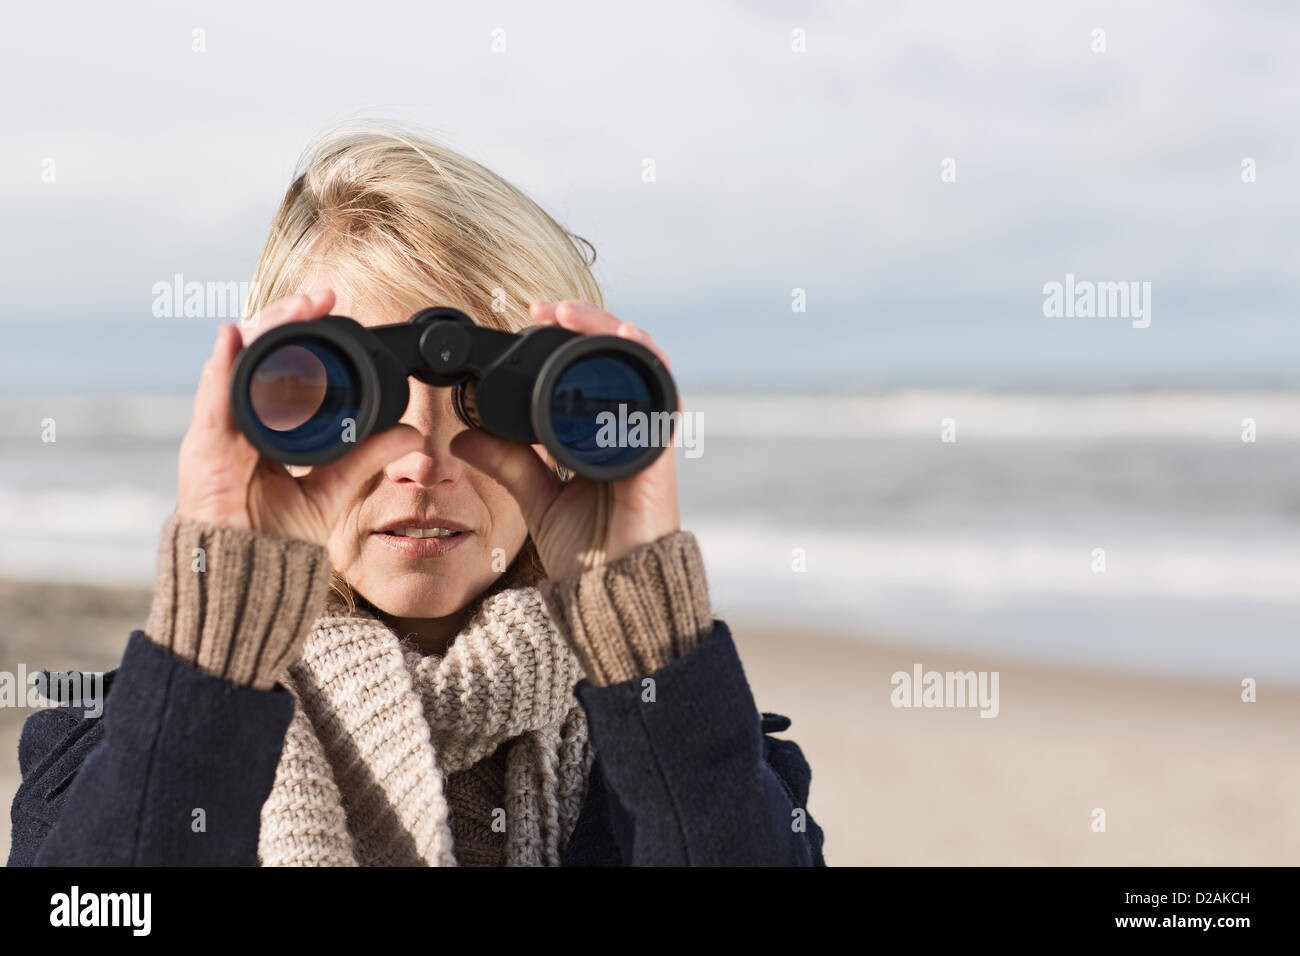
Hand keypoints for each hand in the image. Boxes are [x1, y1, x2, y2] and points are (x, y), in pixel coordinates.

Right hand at [176, 289, 423, 544]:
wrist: (249, 580)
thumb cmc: (277, 538)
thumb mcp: (333, 487)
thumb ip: (366, 456)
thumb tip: (411, 433)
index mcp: (264, 424)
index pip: (280, 363)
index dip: (302, 332)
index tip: (334, 306)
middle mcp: (238, 420)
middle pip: (257, 353)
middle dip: (286, 318)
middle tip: (322, 296)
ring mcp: (218, 433)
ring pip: (236, 365)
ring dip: (264, 329)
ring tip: (294, 306)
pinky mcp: (204, 452)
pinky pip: (212, 401)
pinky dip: (222, 367)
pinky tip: (234, 338)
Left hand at [449, 299, 682, 580]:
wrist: (613, 597)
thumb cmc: (588, 553)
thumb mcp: (538, 499)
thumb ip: (509, 464)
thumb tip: (463, 437)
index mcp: (601, 437)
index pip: (592, 372)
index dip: (570, 338)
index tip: (532, 315)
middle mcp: (628, 431)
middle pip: (618, 359)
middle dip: (588, 324)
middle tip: (548, 307)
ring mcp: (645, 440)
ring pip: (643, 367)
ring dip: (612, 332)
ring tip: (575, 314)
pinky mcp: (657, 456)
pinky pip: (660, 399)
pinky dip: (646, 364)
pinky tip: (628, 340)